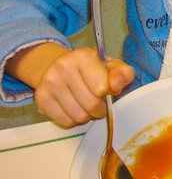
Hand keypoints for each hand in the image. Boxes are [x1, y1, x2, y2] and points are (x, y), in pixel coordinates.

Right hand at [8, 43, 134, 126]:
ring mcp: (50, 82)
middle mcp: (63, 67)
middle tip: (99, 104)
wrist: (60, 67)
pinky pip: (65, 121)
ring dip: (87, 116)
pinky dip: (73, 120)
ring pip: (78, 116)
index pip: (102, 88)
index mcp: (84, 56)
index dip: (109, 93)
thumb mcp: (112, 66)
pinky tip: (74, 108)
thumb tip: (116, 86)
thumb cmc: (92, 69)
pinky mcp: (41, 98)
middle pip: (91, 104)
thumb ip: (122, 73)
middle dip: (100, 109)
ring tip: (86, 105)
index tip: (107, 90)